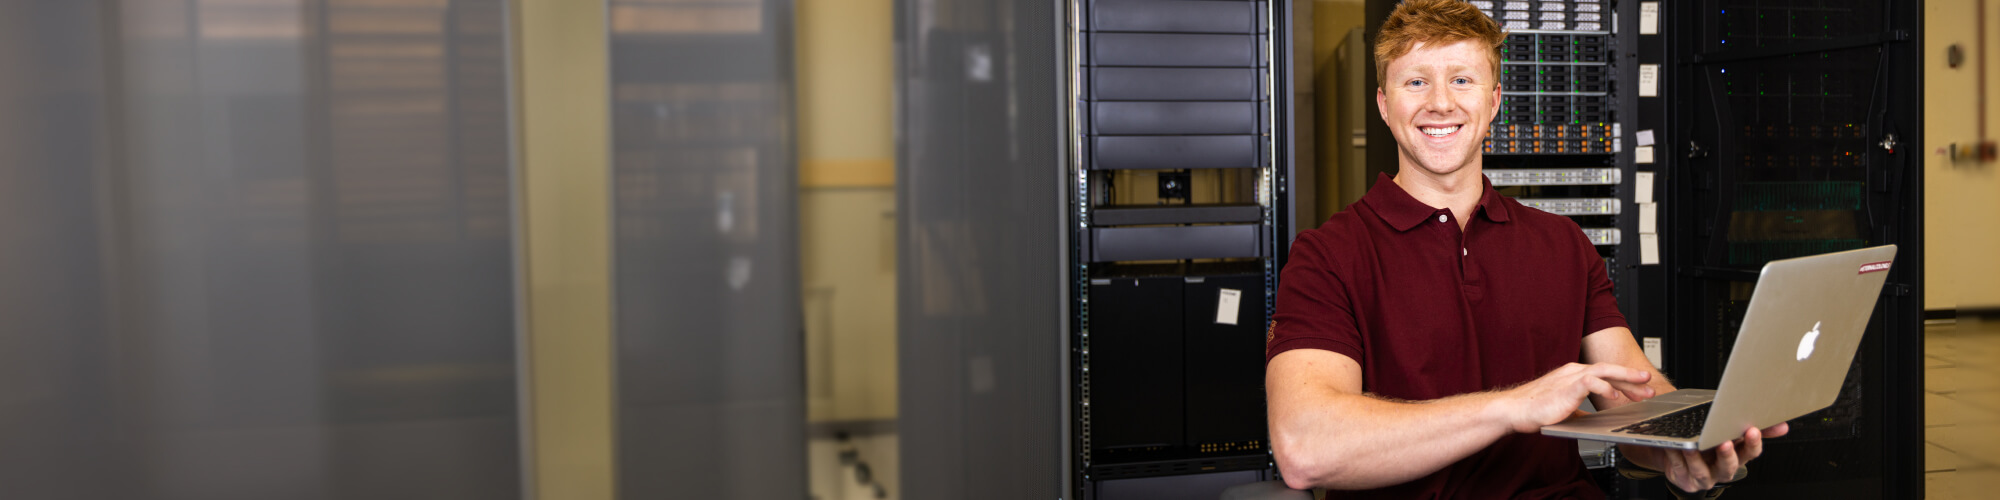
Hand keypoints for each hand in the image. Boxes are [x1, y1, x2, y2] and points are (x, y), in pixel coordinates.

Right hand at [1499, 362, 1655, 432]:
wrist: (1515, 410)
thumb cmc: (1535, 410)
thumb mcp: (1565, 410)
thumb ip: (1580, 411)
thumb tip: (1594, 419)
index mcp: (1573, 375)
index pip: (1604, 375)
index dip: (1624, 382)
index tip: (1639, 390)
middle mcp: (1574, 372)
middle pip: (1609, 369)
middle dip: (1631, 377)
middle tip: (1649, 384)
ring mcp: (1570, 377)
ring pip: (1604, 371)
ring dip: (1625, 378)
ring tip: (1642, 385)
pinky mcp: (1566, 386)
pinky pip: (1590, 381)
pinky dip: (1605, 386)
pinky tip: (1615, 395)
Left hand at [1656, 423, 1789, 491]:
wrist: (1678, 451)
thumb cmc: (1707, 439)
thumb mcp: (1729, 430)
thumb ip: (1754, 428)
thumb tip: (1783, 426)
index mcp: (1736, 456)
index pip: (1749, 452)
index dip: (1752, 444)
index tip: (1753, 430)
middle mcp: (1721, 470)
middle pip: (1729, 466)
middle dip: (1727, 455)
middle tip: (1725, 442)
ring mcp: (1703, 477)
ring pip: (1702, 471)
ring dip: (1697, 458)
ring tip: (1691, 446)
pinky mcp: (1684, 479)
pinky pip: (1678, 468)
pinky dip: (1675, 456)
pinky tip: (1673, 446)